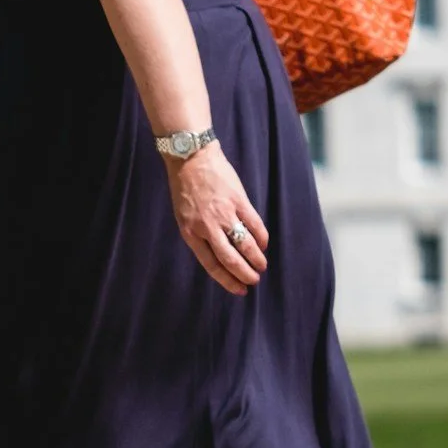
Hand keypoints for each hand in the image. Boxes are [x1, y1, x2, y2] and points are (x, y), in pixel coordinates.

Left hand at [164, 142, 267, 293]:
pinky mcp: (238, 200)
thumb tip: (219, 254)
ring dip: (256, 258)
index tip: (239, 289)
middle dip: (245, 274)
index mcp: (191, 233)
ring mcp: (224, 214)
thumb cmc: (184, 188)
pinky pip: (254, 224)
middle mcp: (208, 227)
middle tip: (254, 280)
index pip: (212, 265)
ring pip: (245, 244)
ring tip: (262, 265)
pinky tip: (264, 244)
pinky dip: (261, 238)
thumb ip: (199, 234)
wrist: (191, 158)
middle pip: (231, 259)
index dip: (227, 280)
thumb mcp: (183, 216)